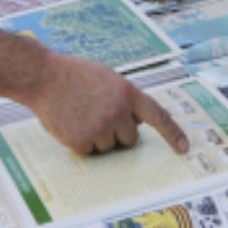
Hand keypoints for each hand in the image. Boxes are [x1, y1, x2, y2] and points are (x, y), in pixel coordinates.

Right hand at [29, 54, 188, 155]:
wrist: (44, 76)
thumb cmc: (75, 75)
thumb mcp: (108, 78)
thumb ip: (126, 98)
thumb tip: (137, 121)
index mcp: (127, 93)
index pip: (158, 116)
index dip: (173, 134)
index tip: (184, 149)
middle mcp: (118, 112)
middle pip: (130, 139)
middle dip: (118, 132)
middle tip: (97, 114)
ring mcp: (100, 128)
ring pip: (109, 147)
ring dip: (97, 137)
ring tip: (80, 115)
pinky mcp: (82, 141)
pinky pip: (89, 152)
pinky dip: (81, 142)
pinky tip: (71, 123)